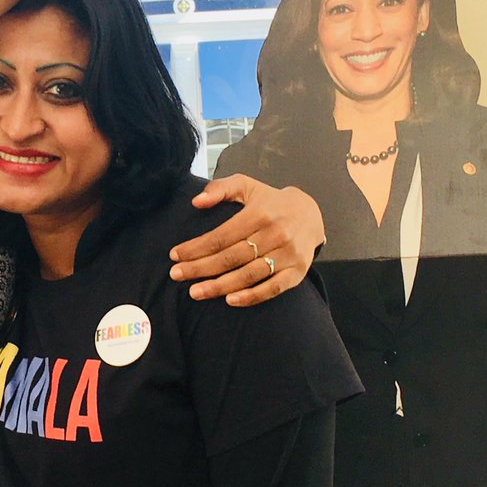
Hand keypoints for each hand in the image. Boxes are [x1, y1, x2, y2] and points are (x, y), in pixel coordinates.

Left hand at [168, 175, 324, 306]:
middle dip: (200, 268)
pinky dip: (251, 297)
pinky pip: (272, 288)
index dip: (196, 247)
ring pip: (248, 275)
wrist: (312, 214)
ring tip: (195, 292)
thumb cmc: (270, 203)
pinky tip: (229, 300)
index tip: (175, 256)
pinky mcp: (298, 271)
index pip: (221, 235)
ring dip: (219, 286)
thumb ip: (221, 189)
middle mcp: (276, 234)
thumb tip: (196, 202)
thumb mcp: (247, 186)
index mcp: (260, 213)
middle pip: (231, 257)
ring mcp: (288, 255)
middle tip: (176, 275)